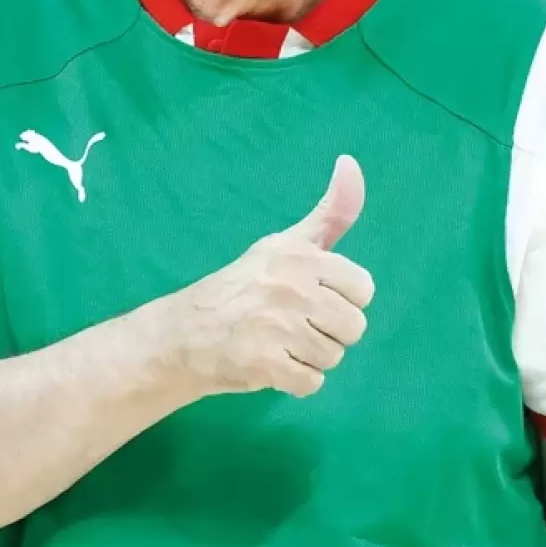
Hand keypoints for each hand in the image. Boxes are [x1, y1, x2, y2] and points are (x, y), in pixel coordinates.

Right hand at [167, 155, 373, 397]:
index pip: (363, 290)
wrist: (182, 333)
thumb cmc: (240, 288)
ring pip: (333, 357)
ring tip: (279, 344)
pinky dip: (295, 382)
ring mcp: (277, 326)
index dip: (341, 301)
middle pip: (353, 327)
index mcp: (300, 256)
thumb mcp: (285, 244)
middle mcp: (290, 287)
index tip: (311, 299)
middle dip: (328, 334)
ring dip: (310, 358)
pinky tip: (271, 365)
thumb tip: (352, 163)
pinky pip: (311, 383)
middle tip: (292, 327)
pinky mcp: (265, 364)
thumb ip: (329, 214)